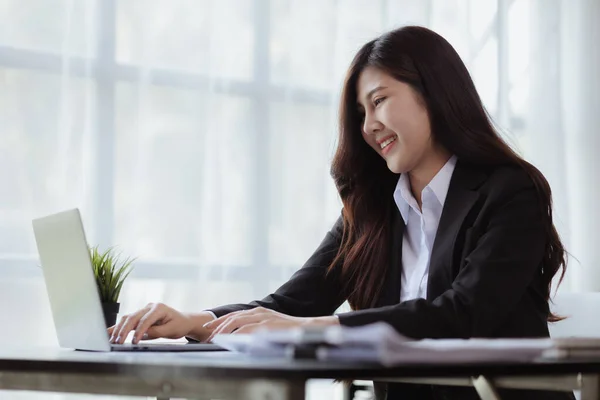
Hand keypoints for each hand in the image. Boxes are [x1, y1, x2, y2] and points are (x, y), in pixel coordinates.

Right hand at [107, 303, 212, 343]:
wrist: (183, 321)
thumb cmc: (179, 324)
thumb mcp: (171, 330)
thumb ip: (157, 332)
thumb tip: (142, 335)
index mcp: (159, 308)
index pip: (145, 320)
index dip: (138, 331)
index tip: (134, 341)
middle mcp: (150, 307)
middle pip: (133, 317)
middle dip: (124, 330)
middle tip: (118, 342)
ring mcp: (144, 310)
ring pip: (128, 318)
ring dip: (119, 329)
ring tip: (113, 340)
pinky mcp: (141, 316)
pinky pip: (128, 321)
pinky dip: (119, 327)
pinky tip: (109, 332)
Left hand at [204, 307, 338, 342]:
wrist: (307, 328)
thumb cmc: (288, 330)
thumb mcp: (269, 325)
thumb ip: (256, 327)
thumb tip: (241, 336)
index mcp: (258, 311)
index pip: (234, 315)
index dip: (219, 321)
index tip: (208, 328)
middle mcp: (259, 311)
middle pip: (232, 317)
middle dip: (217, 326)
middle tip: (207, 336)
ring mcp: (263, 317)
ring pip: (237, 321)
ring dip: (224, 331)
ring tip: (214, 340)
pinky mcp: (267, 325)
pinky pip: (248, 329)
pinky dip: (236, 334)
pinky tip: (230, 340)